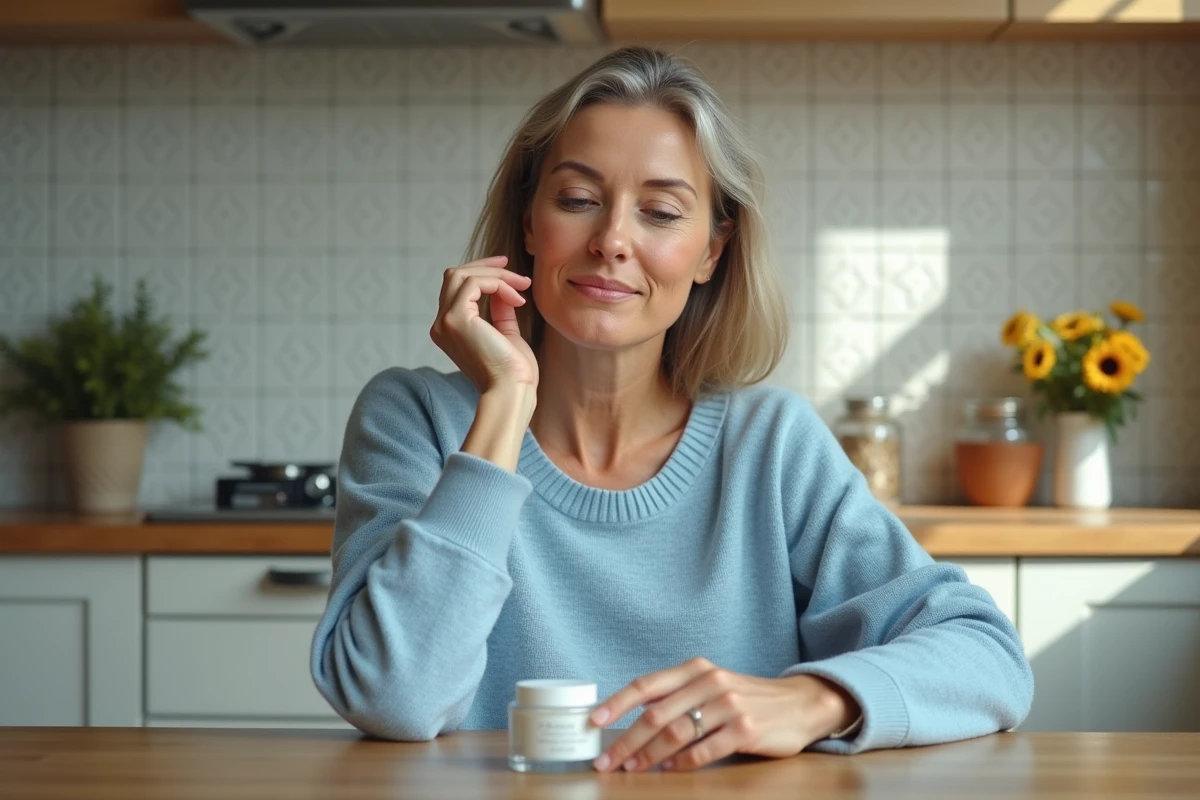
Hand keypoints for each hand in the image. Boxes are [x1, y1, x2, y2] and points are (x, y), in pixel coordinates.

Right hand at [429, 255, 538, 393]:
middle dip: (487, 268)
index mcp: (450, 330)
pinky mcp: (456, 319)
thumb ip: (500, 309)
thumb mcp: (506, 332)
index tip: (512, 276)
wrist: (511, 391)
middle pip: (454, 276)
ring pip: (462, 275)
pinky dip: (498, 283)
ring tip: (522, 286)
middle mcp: (441, 325)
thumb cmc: (513, 371)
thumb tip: (501, 286)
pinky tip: (517, 298)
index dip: (484, 275)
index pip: (458, 289)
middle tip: (517, 273)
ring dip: (497, 276)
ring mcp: (445, 321)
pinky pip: (474, 283)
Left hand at [590, 658, 859, 772]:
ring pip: (676, 733)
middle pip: (656, 714)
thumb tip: (632, 719)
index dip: (617, 703)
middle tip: (606, 762)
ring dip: (648, 755)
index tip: (593, 721)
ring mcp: (729, 705)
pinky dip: (682, 763)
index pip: (647, 684)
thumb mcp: (711, 684)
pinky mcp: (746, 729)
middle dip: (626, 741)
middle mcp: (709, 682)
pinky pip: (704, 750)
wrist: (799, 704)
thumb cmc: (746, 697)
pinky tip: (669, 770)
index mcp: (696, 669)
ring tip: (631, 769)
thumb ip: (678, 695)